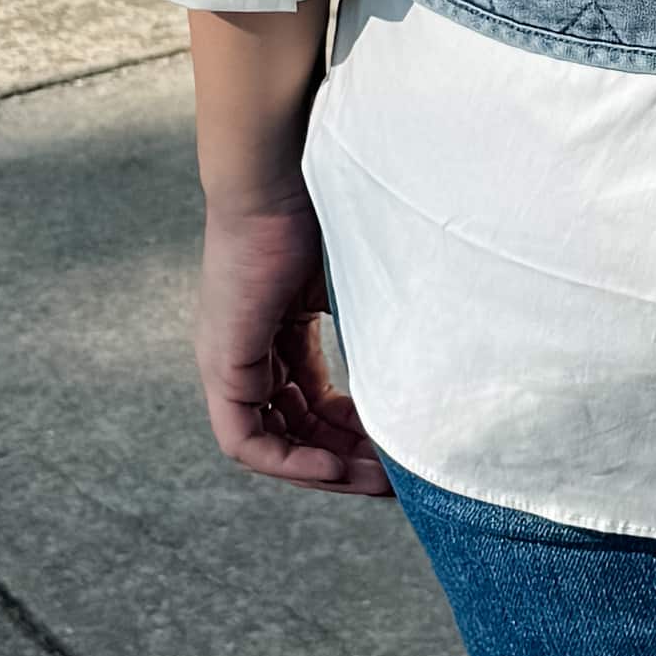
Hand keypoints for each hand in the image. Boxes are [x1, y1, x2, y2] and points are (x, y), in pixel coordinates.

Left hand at [193, 186, 390, 495]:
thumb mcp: (356, 286)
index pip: (312, 405)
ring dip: (322, 469)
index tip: (398, 451)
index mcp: (277, 334)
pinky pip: (245, 440)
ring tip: (375, 482)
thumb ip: (378, 330)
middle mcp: (247, 355)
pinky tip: (335, 466)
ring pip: (270, 444)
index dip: (355, 435)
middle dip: (346, 462)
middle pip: (294, 433)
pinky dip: (288, 461)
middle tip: (396, 482)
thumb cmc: (324, 208)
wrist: (282, 173)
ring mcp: (229, 361)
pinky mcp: (222, 363)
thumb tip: (433, 369)